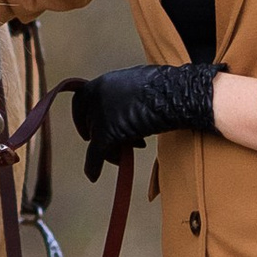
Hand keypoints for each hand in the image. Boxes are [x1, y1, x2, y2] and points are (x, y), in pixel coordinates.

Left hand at [65, 61, 215, 182]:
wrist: (176, 95)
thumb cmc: (167, 89)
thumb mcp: (140, 88)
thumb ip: (125, 97)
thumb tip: (125, 110)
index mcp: (105, 81)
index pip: (80, 100)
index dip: (81, 116)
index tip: (88, 129)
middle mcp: (98, 95)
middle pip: (91, 122)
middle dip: (104, 135)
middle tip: (122, 143)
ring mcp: (102, 113)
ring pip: (96, 137)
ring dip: (111, 148)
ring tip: (137, 145)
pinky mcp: (108, 131)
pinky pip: (96, 153)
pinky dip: (93, 166)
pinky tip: (93, 175)